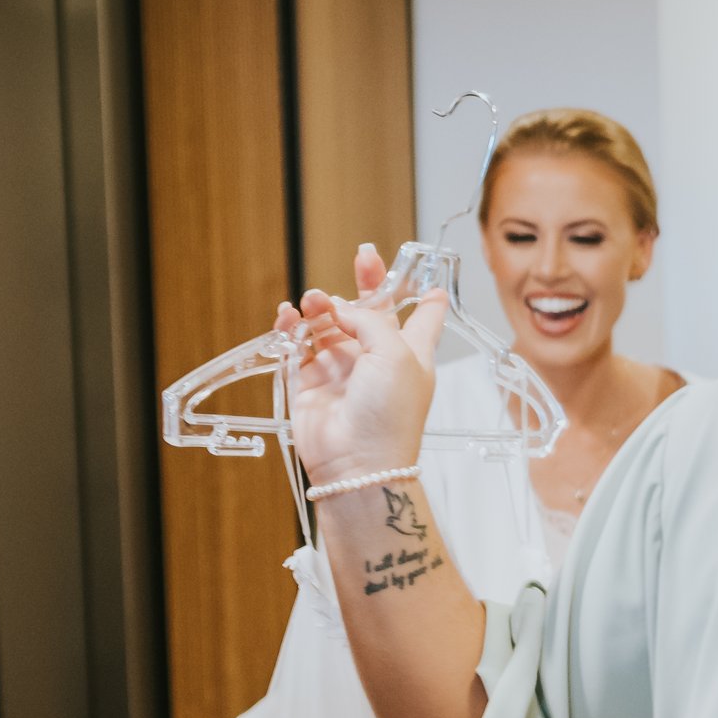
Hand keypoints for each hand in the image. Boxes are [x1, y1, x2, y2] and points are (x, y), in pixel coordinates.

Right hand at [278, 243, 446, 482]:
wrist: (357, 462)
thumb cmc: (390, 414)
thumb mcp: (396, 353)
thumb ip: (369, 318)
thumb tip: (338, 309)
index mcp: (410, 355)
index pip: (423, 321)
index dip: (425, 299)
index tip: (428, 279)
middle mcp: (377, 360)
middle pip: (371, 313)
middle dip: (366, 284)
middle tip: (363, 256)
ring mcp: (343, 371)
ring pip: (329, 326)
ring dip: (320, 307)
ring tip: (313, 302)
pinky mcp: (310, 383)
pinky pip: (298, 347)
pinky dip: (292, 328)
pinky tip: (289, 315)